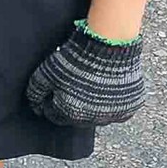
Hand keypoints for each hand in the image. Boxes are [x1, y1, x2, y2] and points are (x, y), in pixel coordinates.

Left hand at [24, 22, 144, 127]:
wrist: (109, 46)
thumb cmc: (75, 60)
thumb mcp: (45, 73)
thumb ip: (36, 92)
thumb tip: (35, 106)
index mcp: (71, 114)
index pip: (54, 115)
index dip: (50, 103)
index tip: (53, 91)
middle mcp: (94, 120)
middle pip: (76, 118)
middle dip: (70, 105)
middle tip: (72, 87)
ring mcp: (115, 114)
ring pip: (98, 116)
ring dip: (92, 106)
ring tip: (90, 86)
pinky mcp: (131, 106)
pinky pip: (119, 110)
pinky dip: (112, 103)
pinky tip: (107, 88)